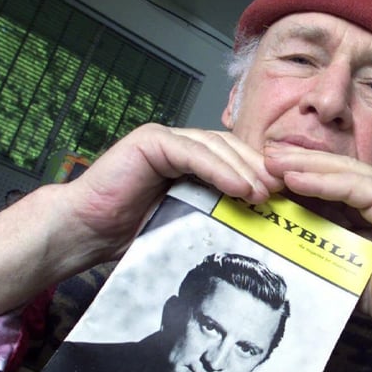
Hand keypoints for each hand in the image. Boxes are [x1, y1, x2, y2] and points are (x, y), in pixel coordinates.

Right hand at [61, 124, 284, 261]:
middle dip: (259, 168)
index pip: (236, 159)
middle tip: (282, 192)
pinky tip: (240, 187)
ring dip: (244, 169)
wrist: (86, 232)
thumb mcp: (189, 222)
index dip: (261, 173)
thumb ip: (218, 214)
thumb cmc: (132, 233)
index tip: (285, 196)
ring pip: (216, 146)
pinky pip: (192, 152)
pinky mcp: (152, 140)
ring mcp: (166, 139)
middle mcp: (181, 145)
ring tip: (264, 194)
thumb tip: (262, 226)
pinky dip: (219, 169)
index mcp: (191, 162)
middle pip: (232, 148)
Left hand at [260, 143, 371, 355]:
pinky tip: (295, 179)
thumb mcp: (332, 252)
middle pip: (334, 170)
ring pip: (342, 172)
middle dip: (298, 160)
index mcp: (368, 203)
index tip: (263, 168)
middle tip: (263, 155)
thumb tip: (277, 215)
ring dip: (305, 166)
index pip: (329, 178)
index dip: (298, 170)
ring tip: (273, 163)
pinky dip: (322, 182)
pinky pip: (353, 186)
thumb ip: (315, 229)